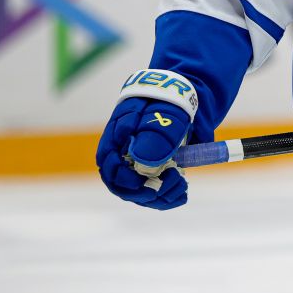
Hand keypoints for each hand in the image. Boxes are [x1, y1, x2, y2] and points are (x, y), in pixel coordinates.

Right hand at [96, 70, 198, 210]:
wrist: (180, 96)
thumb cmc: (166, 102)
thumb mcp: (161, 113)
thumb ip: (154, 132)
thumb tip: (143, 158)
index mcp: (116, 140)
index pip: (109, 169)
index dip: (124, 181)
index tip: (144, 183)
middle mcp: (123, 157)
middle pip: (124, 187)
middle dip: (147, 192)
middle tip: (174, 182)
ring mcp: (138, 166)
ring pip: (141, 192)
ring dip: (161, 196)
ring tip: (182, 186)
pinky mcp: (154, 171)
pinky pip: (156, 190)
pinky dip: (168, 196)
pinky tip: (182, 194)